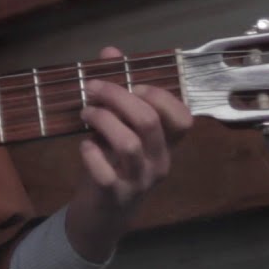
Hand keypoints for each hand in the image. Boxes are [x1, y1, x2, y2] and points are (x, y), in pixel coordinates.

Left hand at [65, 47, 192, 262]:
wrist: (101, 216)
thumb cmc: (111, 165)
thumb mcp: (116, 129)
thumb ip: (117, 93)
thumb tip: (111, 51)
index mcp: (165, 144)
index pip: (183, 118)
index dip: (159, 95)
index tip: (131, 84)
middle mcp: (159, 162)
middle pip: (150, 121)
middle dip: (118, 96)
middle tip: (92, 87)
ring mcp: (139, 181)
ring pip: (129, 143)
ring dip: (102, 120)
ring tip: (85, 112)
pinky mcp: (115, 195)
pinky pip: (106, 172)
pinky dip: (91, 153)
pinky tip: (85, 145)